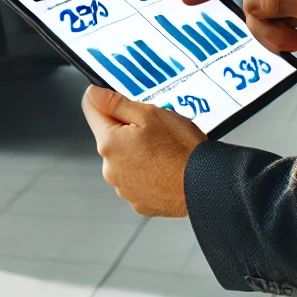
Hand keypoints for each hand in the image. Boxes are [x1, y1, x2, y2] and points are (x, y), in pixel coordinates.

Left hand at [81, 86, 206, 217]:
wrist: (205, 183)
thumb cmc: (180, 148)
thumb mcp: (149, 113)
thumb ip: (116, 103)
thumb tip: (93, 94)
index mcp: (109, 144)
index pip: (92, 110)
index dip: (105, 100)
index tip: (118, 99)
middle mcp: (110, 169)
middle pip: (110, 136)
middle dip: (126, 129)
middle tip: (153, 128)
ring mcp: (124, 188)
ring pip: (124, 158)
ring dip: (136, 151)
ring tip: (163, 150)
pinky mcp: (138, 202)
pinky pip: (136, 179)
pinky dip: (146, 171)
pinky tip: (165, 167)